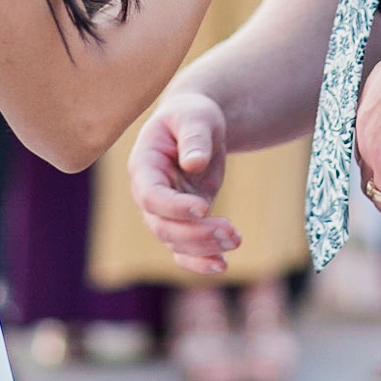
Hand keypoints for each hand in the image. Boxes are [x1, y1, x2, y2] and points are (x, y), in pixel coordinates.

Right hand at [128, 91, 239, 273]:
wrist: (197, 126)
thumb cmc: (193, 115)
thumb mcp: (196, 117)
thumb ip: (194, 137)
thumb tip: (194, 164)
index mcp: (144, 166)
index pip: (151, 196)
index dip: (174, 207)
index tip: (204, 207)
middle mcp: (148, 193)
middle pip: (163, 226)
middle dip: (196, 234)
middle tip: (231, 231)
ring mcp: (165, 210)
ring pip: (174, 242)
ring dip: (204, 248)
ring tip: (236, 239)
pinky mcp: (183, 220)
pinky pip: (184, 250)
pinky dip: (200, 261)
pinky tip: (222, 265)